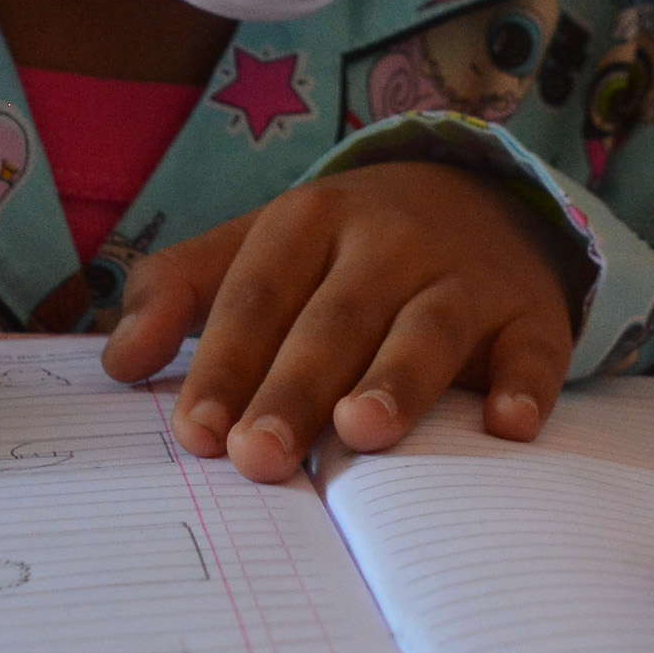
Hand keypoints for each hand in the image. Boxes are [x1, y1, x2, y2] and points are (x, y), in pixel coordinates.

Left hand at [97, 162, 578, 482]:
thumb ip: (182, 295)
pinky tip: (509, 425)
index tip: (197, 433)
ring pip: (429, 328)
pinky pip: (533, 348)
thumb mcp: (261, 249)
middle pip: (336, 319)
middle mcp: (389, 241)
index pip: (259, 295)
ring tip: (362, 432)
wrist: (481, 195)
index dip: (226, 363)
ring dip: (397, 380)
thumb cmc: (344, 251)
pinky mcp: (530, 312)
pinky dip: (525, 385)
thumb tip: (120, 364)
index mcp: (310, 221)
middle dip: (295, 389)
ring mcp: (464, 275)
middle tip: (258, 457)